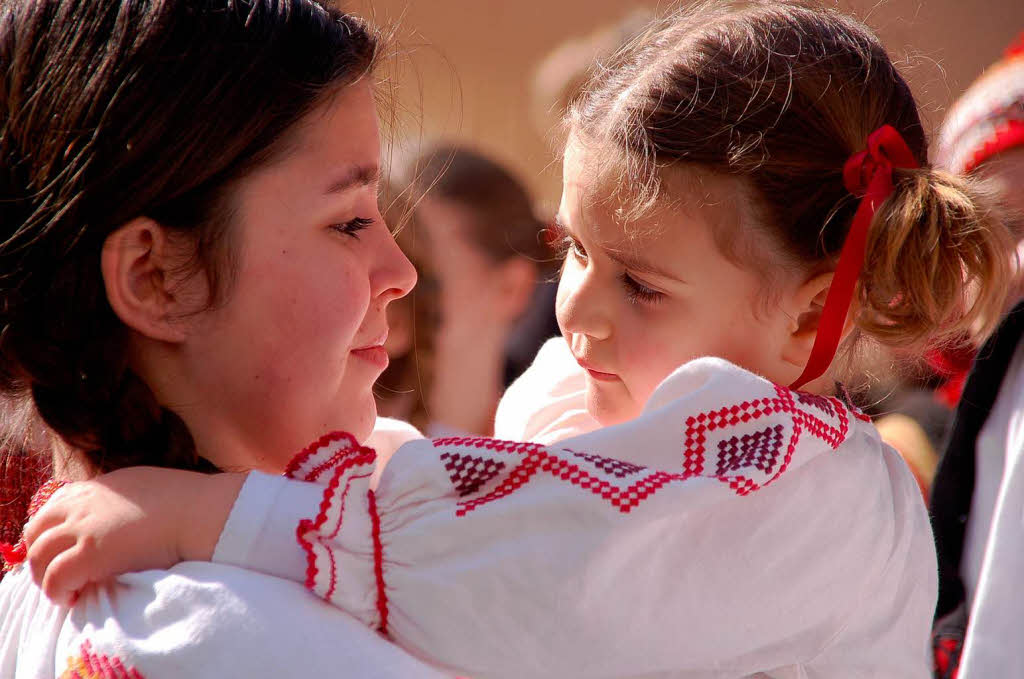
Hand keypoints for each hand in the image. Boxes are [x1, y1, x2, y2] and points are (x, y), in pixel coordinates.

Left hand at [23, 467, 244, 605]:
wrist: (203, 512)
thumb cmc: (188, 503)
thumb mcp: (145, 487)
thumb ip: (120, 500)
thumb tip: (116, 520)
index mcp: (98, 487)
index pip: (52, 508)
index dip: (51, 534)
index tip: (63, 552)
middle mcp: (83, 503)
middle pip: (36, 531)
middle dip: (41, 556)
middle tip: (60, 576)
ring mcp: (83, 528)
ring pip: (38, 557)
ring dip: (46, 578)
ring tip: (68, 592)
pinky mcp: (89, 554)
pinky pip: (54, 579)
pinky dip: (57, 592)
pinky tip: (75, 598)